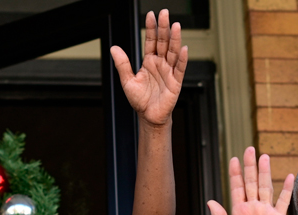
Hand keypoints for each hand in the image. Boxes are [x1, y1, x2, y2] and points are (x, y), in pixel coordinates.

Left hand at [110, 10, 187, 126]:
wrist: (149, 117)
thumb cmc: (140, 100)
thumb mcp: (127, 81)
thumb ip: (122, 64)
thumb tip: (114, 48)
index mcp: (149, 61)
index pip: (151, 41)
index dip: (151, 28)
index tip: (150, 15)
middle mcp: (160, 64)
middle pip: (163, 42)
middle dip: (163, 28)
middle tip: (164, 13)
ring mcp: (169, 72)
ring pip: (173, 52)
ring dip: (175, 39)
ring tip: (176, 26)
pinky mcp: (175, 83)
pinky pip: (180, 69)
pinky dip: (182, 60)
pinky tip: (183, 49)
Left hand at [208, 147, 293, 214]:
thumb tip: (210, 201)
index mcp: (238, 211)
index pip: (236, 188)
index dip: (235, 174)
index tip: (233, 159)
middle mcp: (252, 208)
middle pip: (251, 182)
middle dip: (249, 166)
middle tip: (249, 149)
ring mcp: (266, 211)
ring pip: (265, 187)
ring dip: (265, 172)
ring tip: (264, 157)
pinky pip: (283, 201)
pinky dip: (286, 189)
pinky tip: (289, 176)